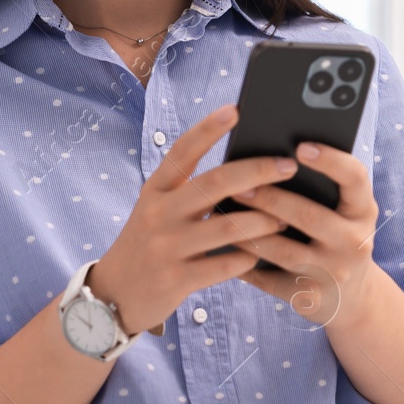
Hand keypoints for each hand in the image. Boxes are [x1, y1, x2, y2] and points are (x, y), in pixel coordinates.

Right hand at [87, 105, 302, 335]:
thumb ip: (190, 190)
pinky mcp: (177, 279)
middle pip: (214, 184)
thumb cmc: (151, 242)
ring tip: (284, 218)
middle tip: (288, 165)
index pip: (182, 151)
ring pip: (228, 227)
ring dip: (264, 221)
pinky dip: (249, 257)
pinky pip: (226, 265)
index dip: (208, 129)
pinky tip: (262, 255)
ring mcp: (166, 247)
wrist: (114, 294)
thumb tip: (246, 169)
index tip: (236, 109)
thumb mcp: (159, 209)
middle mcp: (158, 213)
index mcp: (155, 190)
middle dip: (257, 171)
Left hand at [230, 140, 379, 327]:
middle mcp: (355, 241)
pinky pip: (271, 280)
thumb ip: (322, 187)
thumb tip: (268, 158)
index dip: (330, 161)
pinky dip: (244, 265)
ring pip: (284, 251)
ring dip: (249, 233)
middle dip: (270, 199)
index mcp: (363, 210)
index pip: (354, 178)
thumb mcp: (343, 212)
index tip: (300, 147)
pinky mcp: (312, 298)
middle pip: (309, 216)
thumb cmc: (336, 236)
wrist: (352, 297)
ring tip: (221, 216)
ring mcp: (334, 272)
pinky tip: (221, 250)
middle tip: (238, 186)